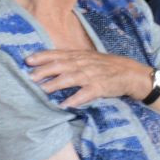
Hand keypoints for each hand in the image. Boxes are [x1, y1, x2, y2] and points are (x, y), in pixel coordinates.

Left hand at [23, 47, 158, 107]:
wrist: (131, 73)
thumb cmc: (106, 66)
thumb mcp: (88, 59)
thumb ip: (71, 60)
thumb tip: (50, 64)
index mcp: (79, 56)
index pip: (58, 54)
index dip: (43, 57)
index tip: (27, 60)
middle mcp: (84, 63)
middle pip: (61, 65)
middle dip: (44, 71)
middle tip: (30, 78)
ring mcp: (92, 75)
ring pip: (71, 78)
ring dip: (56, 84)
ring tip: (43, 90)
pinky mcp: (101, 87)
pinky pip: (86, 93)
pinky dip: (75, 99)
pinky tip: (65, 105)